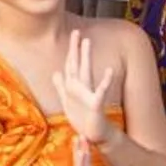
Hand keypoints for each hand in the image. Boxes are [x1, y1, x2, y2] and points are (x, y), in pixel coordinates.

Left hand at [52, 29, 120, 148]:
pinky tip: (109, 70)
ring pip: (86, 72)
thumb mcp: (67, 101)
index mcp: (74, 86)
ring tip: (87, 43)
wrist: (94, 134)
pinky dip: (105, 81)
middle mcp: (82, 87)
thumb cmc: (82, 117)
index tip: (73, 35)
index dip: (70, 51)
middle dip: (76, 48)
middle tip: (76, 31)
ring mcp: (89, 94)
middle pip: (77, 64)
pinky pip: (100, 91)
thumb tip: (56, 72)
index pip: (71, 64)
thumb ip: (61, 86)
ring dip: (86, 57)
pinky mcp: (96, 104)